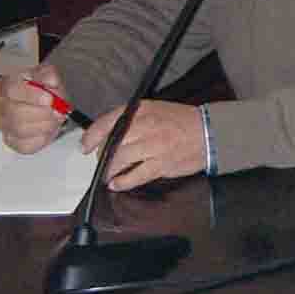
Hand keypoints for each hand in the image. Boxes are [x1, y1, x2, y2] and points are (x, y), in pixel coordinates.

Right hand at [0, 64, 70, 153]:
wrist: (49, 103)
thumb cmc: (45, 89)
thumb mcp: (50, 75)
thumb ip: (49, 75)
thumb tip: (50, 81)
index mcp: (5, 85)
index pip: (12, 89)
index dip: (32, 95)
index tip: (50, 100)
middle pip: (15, 112)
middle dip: (42, 113)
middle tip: (59, 111)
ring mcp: (3, 124)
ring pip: (20, 129)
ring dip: (44, 125)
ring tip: (55, 119)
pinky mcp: (12, 140)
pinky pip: (25, 145)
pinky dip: (42, 138)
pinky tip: (48, 129)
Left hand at [81, 100, 207, 190]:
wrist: (209, 132)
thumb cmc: (183, 121)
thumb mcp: (155, 109)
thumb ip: (132, 119)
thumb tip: (109, 134)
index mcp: (142, 111)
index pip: (107, 123)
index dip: (91, 137)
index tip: (85, 146)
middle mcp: (145, 127)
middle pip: (110, 145)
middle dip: (102, 157)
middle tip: (103, 162)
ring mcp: (153, 146)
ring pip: (119, 161)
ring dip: (109, 171)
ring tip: (108, 175)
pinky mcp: (161, 164)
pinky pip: (135, 176)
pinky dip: (123, 182)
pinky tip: (117, 184)